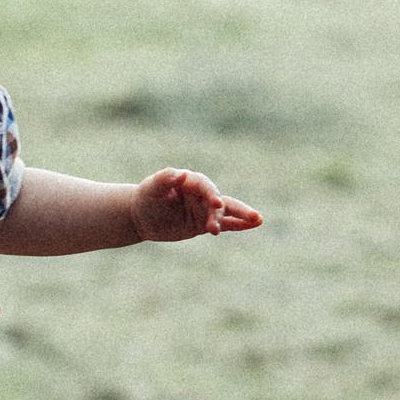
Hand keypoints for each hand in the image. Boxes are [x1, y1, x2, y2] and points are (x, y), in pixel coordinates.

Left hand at [131, 168, 263, 242]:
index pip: (205, 186)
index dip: (212, 194)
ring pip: (227, 212)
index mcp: (191, 182)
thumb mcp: (152, 188)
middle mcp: (201, 194)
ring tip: (258, 220)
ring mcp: (204, 210)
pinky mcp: (204, 224)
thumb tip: (181, 174)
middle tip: (245, 217)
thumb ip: (166, 179)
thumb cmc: (147, 197)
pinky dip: (240, 224)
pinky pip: (225, 224)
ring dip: (241, 216)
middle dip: (231, 209)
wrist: (142, 216)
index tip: (216, 204)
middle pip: (220, 200)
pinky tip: (254, 224)